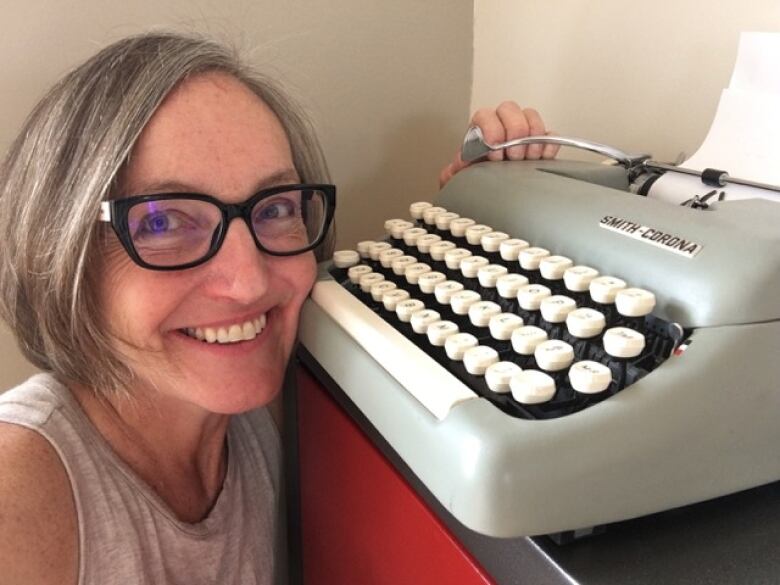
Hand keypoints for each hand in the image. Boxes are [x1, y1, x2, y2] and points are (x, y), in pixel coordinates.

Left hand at [439, 101, 559, 186]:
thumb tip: (457, 165)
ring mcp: (522, 130)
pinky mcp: (540, 142)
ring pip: (531, 116)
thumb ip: (454, 171)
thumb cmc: (475, 178)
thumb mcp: (460, 177)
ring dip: (532, 138)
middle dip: (514, 133)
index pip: (485, 115)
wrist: (487, 189)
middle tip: (512, 156)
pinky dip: (549, 144)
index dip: (492, 131)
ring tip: (526, 158)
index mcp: (479, 127)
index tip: (494, 151)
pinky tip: (542, 158)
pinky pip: (549, 134)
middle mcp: (500, 123)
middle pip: (510, 109)